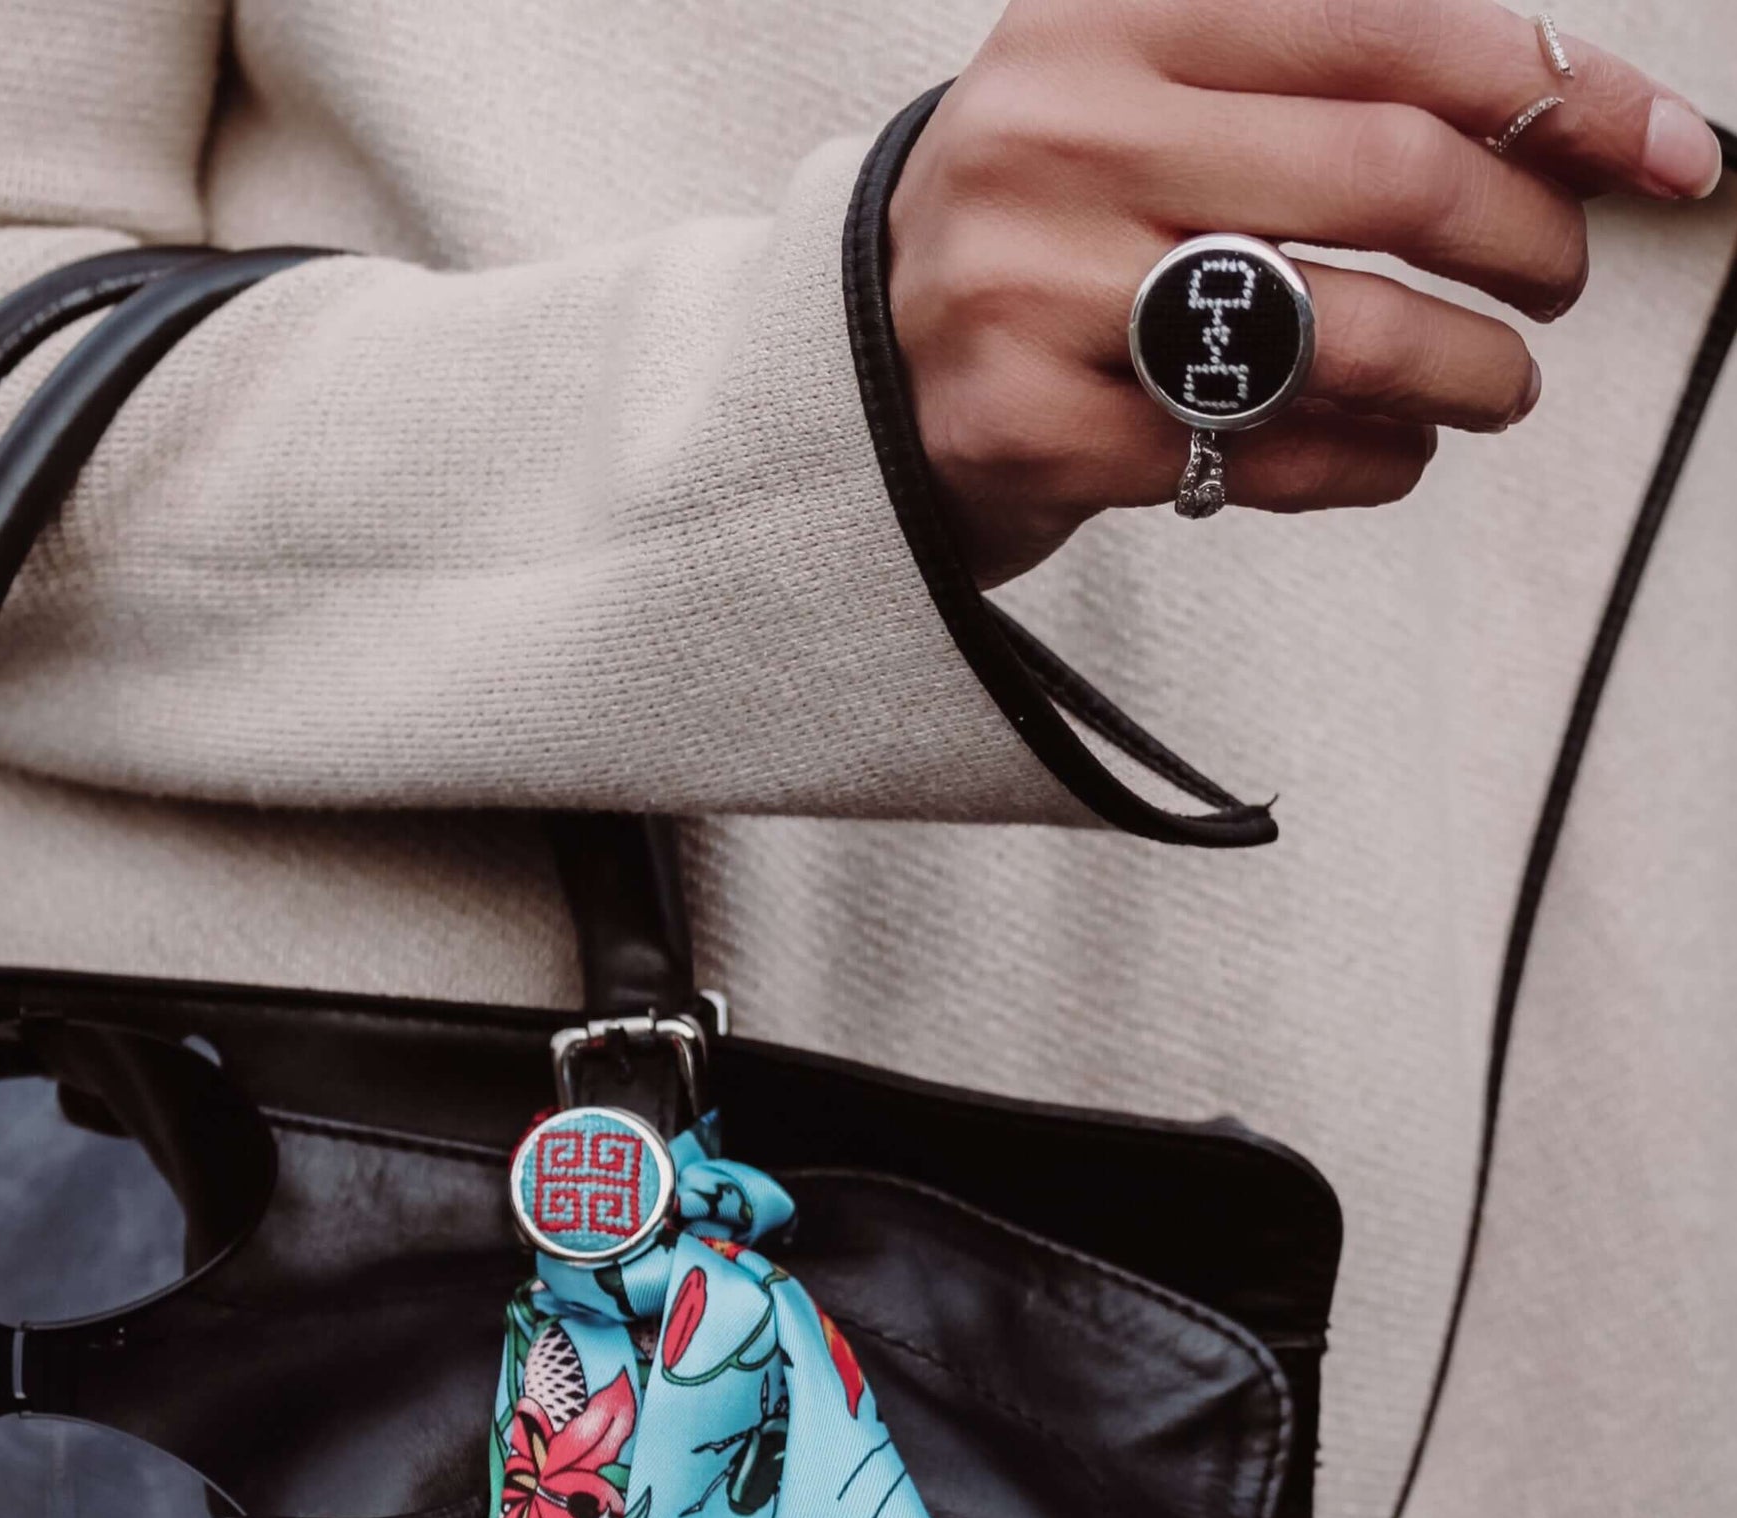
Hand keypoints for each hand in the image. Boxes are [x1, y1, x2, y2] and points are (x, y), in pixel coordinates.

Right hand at [888, 0, 1724, 584]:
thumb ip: (1311, 84)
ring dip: (1467, 375)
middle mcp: (1059, 132)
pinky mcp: (1021, 427)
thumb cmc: (1046, 233)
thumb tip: (1570, 114)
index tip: (1663, 158)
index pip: (1388, 24)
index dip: (1556, 90)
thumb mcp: (1144, 99)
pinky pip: (1250, 455)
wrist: (865, 367)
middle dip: (1526, 246)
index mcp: (1107, 14)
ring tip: (1498, 391)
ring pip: (1331, 333)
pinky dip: (1360, 467)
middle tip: (1557, 288)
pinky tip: (1388, 458)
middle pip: (1385, 177)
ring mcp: (1027, 286)